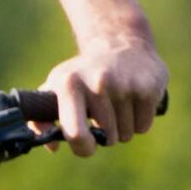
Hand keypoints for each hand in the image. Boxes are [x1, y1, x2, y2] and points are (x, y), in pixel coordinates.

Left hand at [37, 35, 168, 156]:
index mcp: (69, 85)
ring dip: (124, 128)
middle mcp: (97, 82)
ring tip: (119, 105)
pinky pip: (143, 125)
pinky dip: (140, 121)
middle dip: (107, 134)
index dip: (83, 148)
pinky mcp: (148, 86)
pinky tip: (133, 101)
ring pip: (127, 133)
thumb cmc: (82, 75)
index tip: (89, 145)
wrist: (119, 42)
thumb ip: (41, 119)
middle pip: (107, 137)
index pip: (76, 133)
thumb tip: (52, 145)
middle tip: (105, 114)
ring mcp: (125, 83)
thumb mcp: (56, 87)